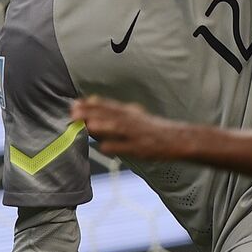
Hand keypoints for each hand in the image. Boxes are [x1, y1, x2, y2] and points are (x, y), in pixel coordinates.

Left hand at [71, 96, 185, 159]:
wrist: (177, 139)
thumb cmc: (151, 129)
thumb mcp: (133, 115)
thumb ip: (112, 112)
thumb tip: (90, 105)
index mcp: (129, 112)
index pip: (107, 106)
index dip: (90, 105)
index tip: (75, 103)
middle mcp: (131, 120)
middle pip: (109, 115)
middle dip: (92, 113)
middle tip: (74, 112)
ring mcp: (136, 134)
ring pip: (118, 128)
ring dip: (103, 126)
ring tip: (89, 124)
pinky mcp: (141, 148)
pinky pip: (127, 147)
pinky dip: (115, 147)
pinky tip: (103, 147)